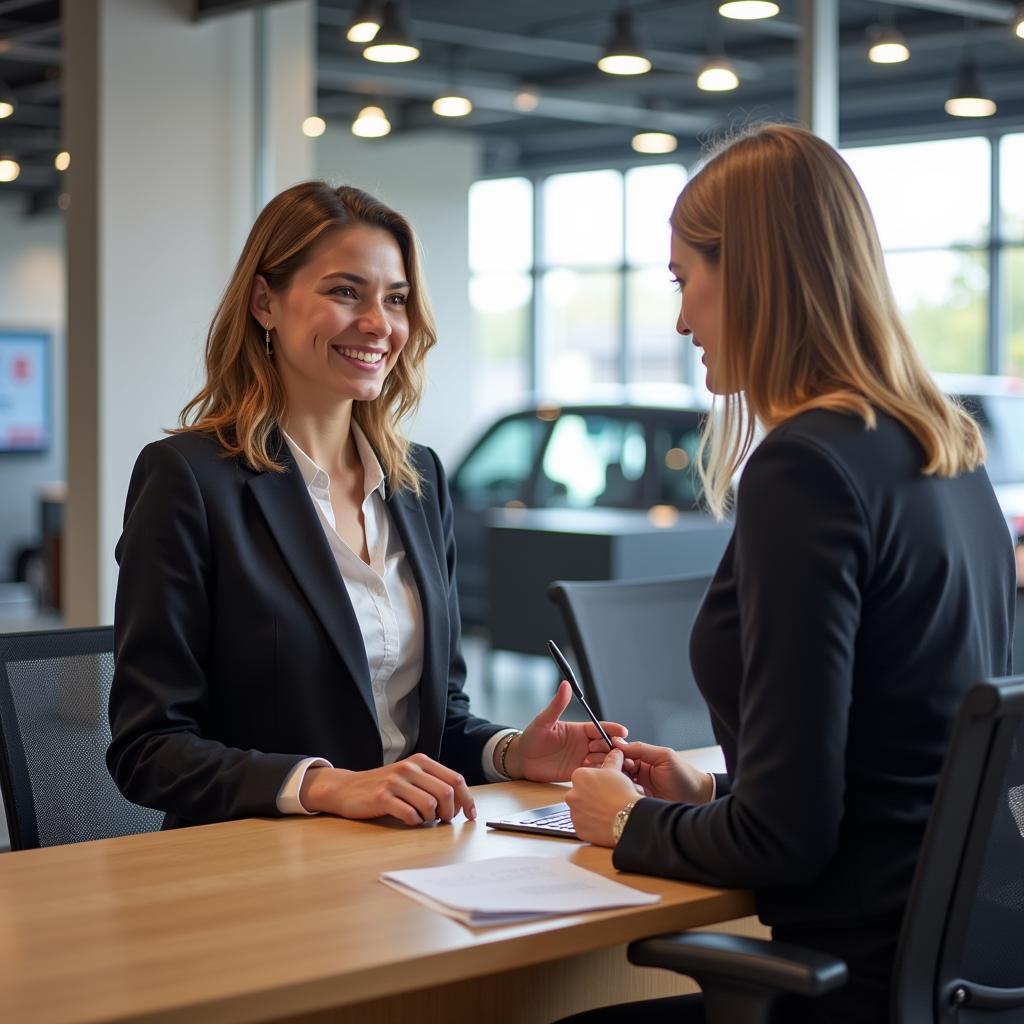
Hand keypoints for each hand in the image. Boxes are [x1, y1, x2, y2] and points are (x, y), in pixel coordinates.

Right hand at [299, 754, 475, 824]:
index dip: (467, 799)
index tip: (471, 815)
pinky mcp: (382, 797)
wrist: (346, 788)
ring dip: (432, 818)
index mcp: (421, 761)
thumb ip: (432, 784)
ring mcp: (395, 781)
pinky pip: (409, 814)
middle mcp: (410, 767)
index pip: (455, 779)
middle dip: (450, 812)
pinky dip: (414, 821)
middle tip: (444, 820)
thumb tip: (461, 803)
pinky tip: (408, 819)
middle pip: (447, 792)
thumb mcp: (409, 777)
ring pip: (430, 804)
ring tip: (424, 819)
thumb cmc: (383, 786)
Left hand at [503, 680, 626, 782]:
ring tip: (588, 761)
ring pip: (603, 760)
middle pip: (606, 745)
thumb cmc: (532, 737)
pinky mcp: (578, 773)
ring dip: (603, 760)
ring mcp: (582, 759)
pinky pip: (594, 773)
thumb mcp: (544, 720)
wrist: (522, 759)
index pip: (600, 728)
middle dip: (608, 746)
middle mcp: (584, 744)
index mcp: (580, 730)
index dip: (612, 729)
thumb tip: (565, 684)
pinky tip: (592, 773)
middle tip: (595, 747)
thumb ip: (557, 704)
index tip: (622, 731)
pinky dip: (598, 773)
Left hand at [566, 748, 641, 846]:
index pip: (583, 777)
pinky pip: (584, 825)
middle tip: (608, 799)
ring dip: (592, 810)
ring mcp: (574, 813)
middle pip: (581, 793)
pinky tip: (605, 821)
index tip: (605, 786)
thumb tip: (614, 752)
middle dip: (592, 796)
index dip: (596, 782)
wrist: (629, 819)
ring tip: (608, 811)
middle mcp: (571, 794)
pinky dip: (593, 824)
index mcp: (578, 777)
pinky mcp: (579, 829)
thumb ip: (612, 759)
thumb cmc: (622, 794)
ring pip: (582, 810)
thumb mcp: (616, 771)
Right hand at [612, 737, 713, 803]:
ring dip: (619, 783)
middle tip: (615, 773)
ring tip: (622, 784)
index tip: (609, 758)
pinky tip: (627, 795)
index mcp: (643, 758)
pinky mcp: (639, 800)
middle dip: (613, 770)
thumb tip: (618, 742)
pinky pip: (625, 796)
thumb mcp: (663, 756)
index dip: (614, 756)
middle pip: (617, 768)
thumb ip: (641, 749)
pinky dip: (624, 795)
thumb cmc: (685, 776)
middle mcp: (638, 771)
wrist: (698, 798)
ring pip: (619, 782)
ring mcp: (638, 787)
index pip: (621, 754)